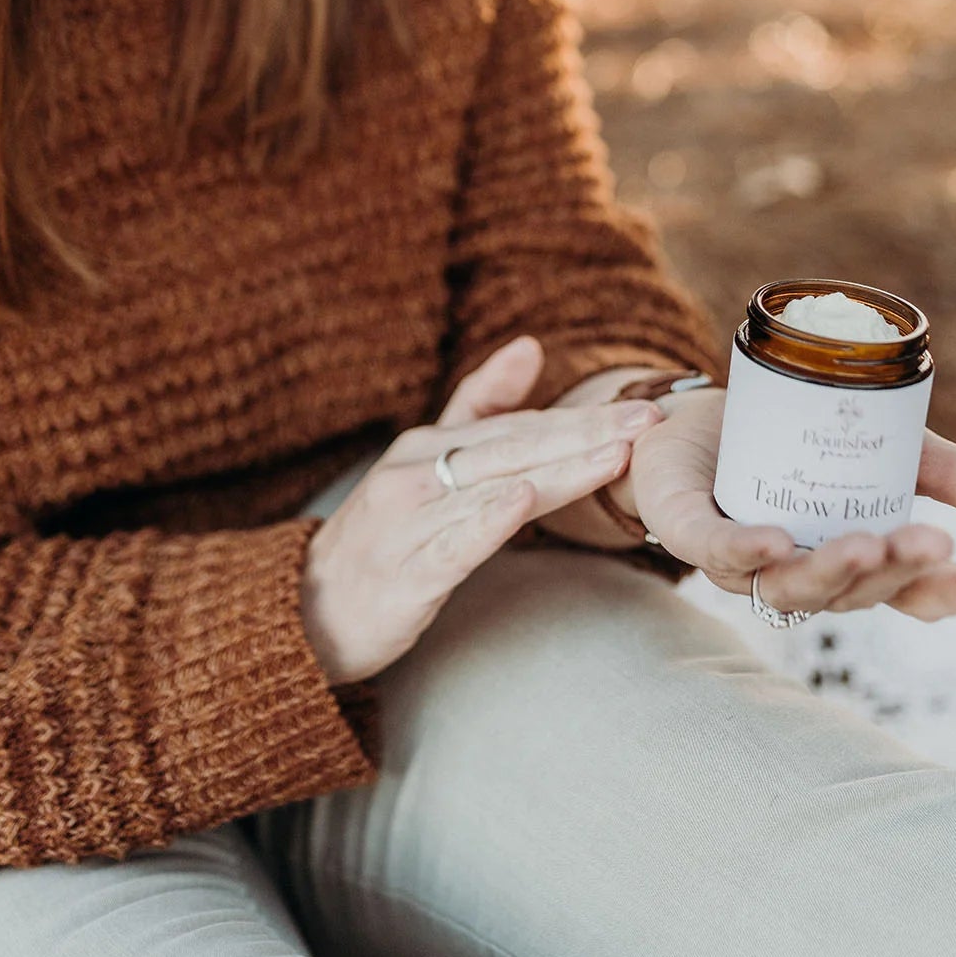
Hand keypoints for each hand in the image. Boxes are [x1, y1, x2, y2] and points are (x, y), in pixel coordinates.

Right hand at [299, 337, 664, 683]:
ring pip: (494, 490)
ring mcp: (407, 522)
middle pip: (516, 449)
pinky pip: (449, 544)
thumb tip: (528, 345)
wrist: (305, 611)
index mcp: (429, 445)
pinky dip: (485, 522)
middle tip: (649, 421)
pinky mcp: (402, 575)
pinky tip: (521, 502)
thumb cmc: (382, 536)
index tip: (647, 409)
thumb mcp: (424, 463)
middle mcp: (418, 473)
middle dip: (588, 433)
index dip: (585, 417)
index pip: (520, 427)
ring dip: (558, 471)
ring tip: (614, 455)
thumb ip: (478, 405)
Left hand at [623, 389, 955, 622]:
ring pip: (785, 582)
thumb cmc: (797, 445)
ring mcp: (738, 554)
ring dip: (828, 569)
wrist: (697, 413)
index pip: (907, 593)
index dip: (948, 595)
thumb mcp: (894, 452)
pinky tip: (771, 541)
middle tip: (931, 542)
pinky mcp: (685, 523)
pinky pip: (710, 548)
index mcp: (851, 559)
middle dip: (891, 571)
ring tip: (866, 544)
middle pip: (849, 592)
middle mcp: (796, 570)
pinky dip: (740, 548)